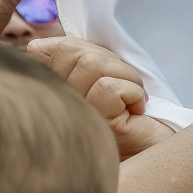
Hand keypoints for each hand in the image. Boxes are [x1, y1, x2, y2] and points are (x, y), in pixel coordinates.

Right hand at [28, 36, 173, 157]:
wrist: (155, 147)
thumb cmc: (128, 110)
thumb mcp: (97, 74)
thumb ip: (72, 58)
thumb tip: (37, 46)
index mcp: (50, 91)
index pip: (43, 49)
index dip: (82, 50)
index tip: (104, 71)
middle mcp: (55, 105)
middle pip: (72, 53)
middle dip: (110, 61)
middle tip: (125, 84)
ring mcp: (74, 117)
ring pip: (92, 65)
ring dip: (127, 75)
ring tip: (133, 97)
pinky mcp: (97, 127)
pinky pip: (110, 87)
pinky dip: (134, 91)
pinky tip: (137, 110)